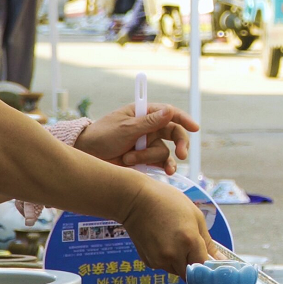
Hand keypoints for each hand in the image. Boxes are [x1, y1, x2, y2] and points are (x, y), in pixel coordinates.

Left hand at [76, 103, 198, 172]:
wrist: (87, 157)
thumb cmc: (102, 136)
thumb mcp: (125, 128)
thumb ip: (149, 122)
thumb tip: (170, 110)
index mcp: (144, 114)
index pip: (169, 113)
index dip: (184, 119)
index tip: (195, 128)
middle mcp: (149, 128)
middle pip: (174, 133)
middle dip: (179, 144)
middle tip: (181, 154)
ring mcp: (147, 145)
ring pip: (162, 152)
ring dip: (148, 157)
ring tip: (130, 159)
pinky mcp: (144, 160)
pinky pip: (160, 164)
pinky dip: (160, 168)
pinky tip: (164, 173)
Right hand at [122, 179, 213, 275]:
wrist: (135, 200)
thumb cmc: (167, 202)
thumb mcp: (195, 216)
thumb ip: (208, 242)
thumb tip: (219, 260)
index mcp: (189, 241)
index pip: (205, 267)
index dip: (211, 267)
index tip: (214, 264)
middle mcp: (174, 254)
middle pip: (192, 273)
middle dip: (195, 264)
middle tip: (193, 247)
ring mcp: (159, 260)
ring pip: (178, 270)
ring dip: (182, 262)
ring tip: (175, 239)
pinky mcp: (149, 262)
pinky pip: (165, 266)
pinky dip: (168, 259)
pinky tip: (163, 241)